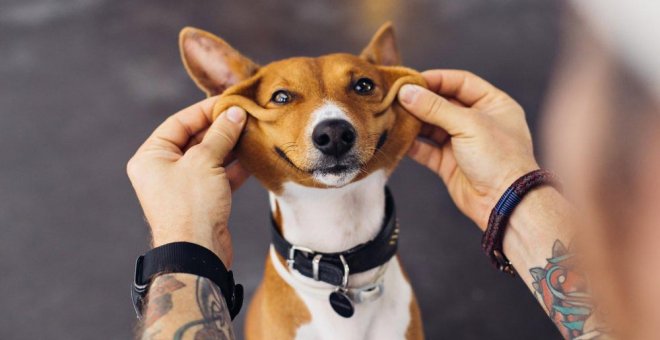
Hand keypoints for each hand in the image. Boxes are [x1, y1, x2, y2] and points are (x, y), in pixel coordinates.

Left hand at [127, 97, 248, 265]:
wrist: (197, 253)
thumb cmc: (191, 206)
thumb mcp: (205, 162)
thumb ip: (220, 134)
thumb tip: (234, 113)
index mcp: (151, 157)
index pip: (178, 123)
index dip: (204, 110)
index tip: (229, 102)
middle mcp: (163, 170)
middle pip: (195, 139)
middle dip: (221, 128)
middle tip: (245, 116)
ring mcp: (183, 186)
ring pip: (210, 157)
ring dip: (231, 146)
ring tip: (252, 132)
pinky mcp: (202, 200)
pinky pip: (219, 175)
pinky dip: (236, 166)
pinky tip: (254, 156)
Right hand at [398, 70, 538, 229]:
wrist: (504, 203)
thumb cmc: (500, 159)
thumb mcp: (468, 124)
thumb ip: (435, 107)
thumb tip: (407, 92)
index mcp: (493, 104)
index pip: (461, 82)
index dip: (436, 79)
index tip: (411, 80)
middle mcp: (478, 121)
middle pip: (443, 103)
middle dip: (420, 101)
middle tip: (396, 97)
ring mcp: (462, 143)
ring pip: (432, 126)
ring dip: (413, 122)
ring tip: (393, 115)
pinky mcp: (449, 163)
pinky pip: (426, 149)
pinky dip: (412, 144)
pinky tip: (398, 137)